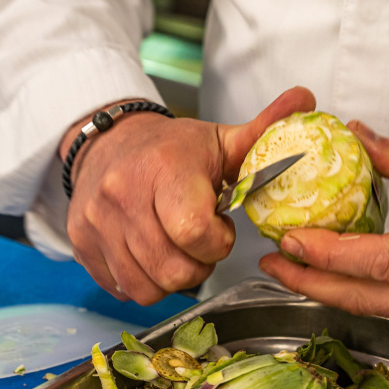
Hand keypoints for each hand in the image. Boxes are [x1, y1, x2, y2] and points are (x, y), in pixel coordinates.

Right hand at [63, 87, 315, 304]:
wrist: (107, 143)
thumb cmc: (171, 150)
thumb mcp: (220, 140)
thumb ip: (265, 130)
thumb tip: (306, 101)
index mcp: (164, 169)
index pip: (193, 232)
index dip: (217, 243)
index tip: (220, 227)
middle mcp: (122, 195)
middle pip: (172, 269)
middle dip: (197, 265)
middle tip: (201, 243)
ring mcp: (97, 222)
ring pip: (146, 286)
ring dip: (170, 277)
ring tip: (177, 249)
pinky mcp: (81, 242)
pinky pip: (120, 287)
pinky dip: (142, 280)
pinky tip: (152, 254)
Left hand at [259, 121, 388, 325]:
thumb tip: (354, 136)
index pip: (378, 263)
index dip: (327, 254)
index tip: (289, 237)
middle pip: (366, 300)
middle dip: (313, 284)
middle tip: (272, 262)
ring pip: (377, 309)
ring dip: (331, 290)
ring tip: (292, 267)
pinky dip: (360, 292)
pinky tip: (335, 274)